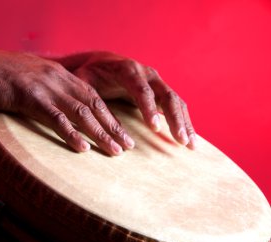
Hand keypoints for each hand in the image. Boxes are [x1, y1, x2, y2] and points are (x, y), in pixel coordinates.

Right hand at [0, 48, 134, 154]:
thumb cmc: (0, 76)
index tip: (122, 131)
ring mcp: (46, 88)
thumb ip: (46, 90)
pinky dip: (71, 134)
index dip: (109, 115)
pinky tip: (83, 148)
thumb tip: (55, 107)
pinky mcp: (30, 97)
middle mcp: (58, 79)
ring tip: (115, 151)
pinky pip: (55, 118)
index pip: (92, 96)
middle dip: (113, 126)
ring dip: (100, 133)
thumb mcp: (30, 77)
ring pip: (81, 113)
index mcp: (60, 75)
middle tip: (128, 145)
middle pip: (94, 105)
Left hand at [70, 52, 196, 148]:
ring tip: (190, 146)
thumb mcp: (82, 81)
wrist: (103, 62)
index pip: (141, 90)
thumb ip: (85, 95)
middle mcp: (147, 74)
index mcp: (128, 70)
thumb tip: (88, 118)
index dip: (149, 109)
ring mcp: (157, 82)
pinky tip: (189, 139)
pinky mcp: (160, 91)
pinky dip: (184, 122)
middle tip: (180, 141)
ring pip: (176, 101)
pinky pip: (176, 106)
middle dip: (174, 118)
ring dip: (185, 123)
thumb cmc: (91, 74)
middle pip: (166, 95)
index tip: (155, 128)